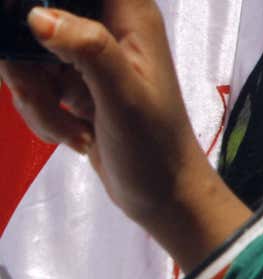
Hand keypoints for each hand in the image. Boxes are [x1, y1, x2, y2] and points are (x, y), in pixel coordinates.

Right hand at [0, 0, 248, 270]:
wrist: (163, 198)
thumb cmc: (157, 150)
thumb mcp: (124, 98)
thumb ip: (88, 49)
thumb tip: (38, 16)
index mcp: (129, 14)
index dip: (46, 2)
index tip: (33, 30)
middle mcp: (105, 24)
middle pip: (35, 13)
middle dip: (25, 60)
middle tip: (45, 94)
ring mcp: (84, 53)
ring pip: (23, 50)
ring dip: (33, 95)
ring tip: (73, 130)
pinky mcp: (68, 80)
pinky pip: (27, 79)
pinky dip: (39, 111)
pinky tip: (74, 136)